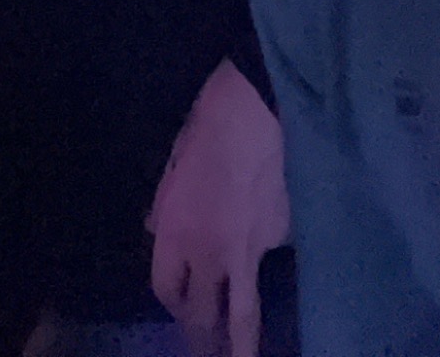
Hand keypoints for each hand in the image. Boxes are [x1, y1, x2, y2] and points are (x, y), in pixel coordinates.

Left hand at [149, 59, 289, 356]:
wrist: (258, 107)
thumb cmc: (207, 124)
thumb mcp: (173, 163)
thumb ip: (165, 206)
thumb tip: (158, 227)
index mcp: (174, 233)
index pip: (167, 289)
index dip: (173, 300)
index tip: (181, 305)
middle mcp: (208, 255)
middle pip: (202, 316)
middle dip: (202, 339)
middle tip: (207, 354)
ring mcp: (249, 252)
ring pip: (243, 316)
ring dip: (240, 348)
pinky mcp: (282, 239)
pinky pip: (272, 258)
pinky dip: (270, 260)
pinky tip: (275, 242)